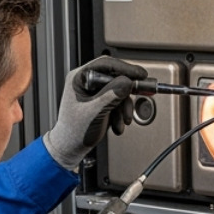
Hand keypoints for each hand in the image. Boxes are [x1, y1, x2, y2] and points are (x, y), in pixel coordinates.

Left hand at [43, 55, 148, 170]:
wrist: (71, 148)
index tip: (140, 74)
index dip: (125, 68)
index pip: (105, 65)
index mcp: (80, 78)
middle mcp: (88, 82)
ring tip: (123, 120)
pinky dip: (122, 114)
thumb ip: (111, 95)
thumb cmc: (74, 131)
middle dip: (127, 91)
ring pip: (120, 91)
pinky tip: (118, 124)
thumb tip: (127, 82)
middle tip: (142, 93)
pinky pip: (119, 101)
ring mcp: (96, 92)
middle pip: (116, 77)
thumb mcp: (94, 111)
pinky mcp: (103, 102)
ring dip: (125, 107)